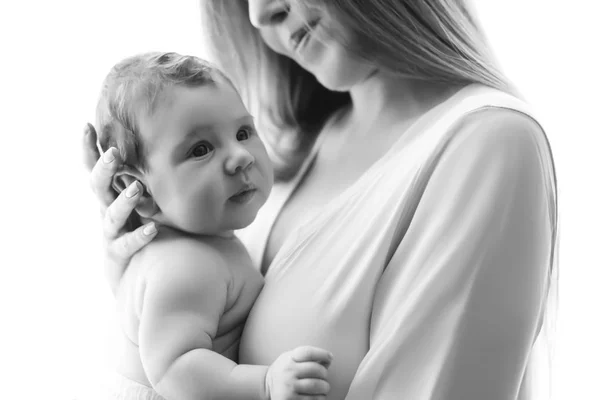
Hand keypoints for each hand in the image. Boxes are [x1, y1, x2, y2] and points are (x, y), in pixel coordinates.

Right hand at [83, 123, 157, 292]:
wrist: (136, 274)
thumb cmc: (146, 229)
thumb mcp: (148, 201)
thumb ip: (155, 178)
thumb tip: (180, 147)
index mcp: (112, 194)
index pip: (97, 168)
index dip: (89, 149)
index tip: (87, 126)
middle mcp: (108, 211)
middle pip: (99, 187)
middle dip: (104, 169)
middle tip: (114, 153)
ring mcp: (113, 233)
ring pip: (113, 215)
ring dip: (124, 201)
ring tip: (137, 189)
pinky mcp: (119, 255)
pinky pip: (128, 245)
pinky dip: (139, 236)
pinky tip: (152, 229)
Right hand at [265, 346, 331, 399]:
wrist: (266, 386)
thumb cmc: (285, 371)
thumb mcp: (291, 358)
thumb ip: (308, 357)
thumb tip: (329, 359)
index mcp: (289, 358)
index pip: (308, 352)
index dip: (322, 354)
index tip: (330, 357)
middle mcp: (288, 371)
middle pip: (316, 369)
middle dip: (325, 373)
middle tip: (324, 377)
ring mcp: (288, 386)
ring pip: (316, 385)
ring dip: (325, 387)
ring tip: (324, 387)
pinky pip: (313, 399)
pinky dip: (320, 398)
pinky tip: (318, 396)